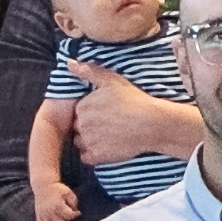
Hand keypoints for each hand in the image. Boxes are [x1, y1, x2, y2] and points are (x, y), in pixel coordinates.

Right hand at [29, 165, 80, 220]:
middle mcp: (50, 212)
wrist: (43, 185)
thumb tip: (76, 211)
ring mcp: (43, 214)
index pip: (68, 215)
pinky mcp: (39, 215)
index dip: (75, 215)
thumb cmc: (57, 188)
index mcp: (58, 206)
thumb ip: (73, 202)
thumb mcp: (68, 192)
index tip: (79, 214)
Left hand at [72, 79, 197, 164]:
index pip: (79, 112)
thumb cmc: (134, 100)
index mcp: (83, 106)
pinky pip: (87, 157)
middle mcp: (82, 124)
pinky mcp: (98, 156)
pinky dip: (94, 154)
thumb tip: (69, 63)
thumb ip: (89, 71)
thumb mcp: (112, 80)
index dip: (92, 113)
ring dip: (90, 141)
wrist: (152, 123)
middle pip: (79, 128)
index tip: (106, 113)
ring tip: (110, 136)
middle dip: (90, 127)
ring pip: (82, 143)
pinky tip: (108, 147)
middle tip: (110, 125)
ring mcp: (89, 141)